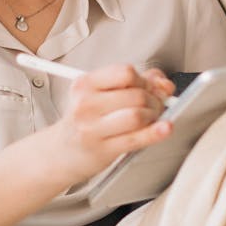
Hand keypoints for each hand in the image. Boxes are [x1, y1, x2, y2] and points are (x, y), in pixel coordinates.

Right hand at [56, 63, 175, 184]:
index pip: (125, 72)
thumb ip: (136, 83)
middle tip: (155, 106)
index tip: (147, 87)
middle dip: (154, 99)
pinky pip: (136, 138)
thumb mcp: (100, 95)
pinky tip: (164, 128)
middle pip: (136, 94)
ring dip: (153, 116)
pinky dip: (155, 133)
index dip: (143, 80)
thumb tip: (164, 83)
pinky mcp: (103, 149)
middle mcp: (86, 104)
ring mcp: (92, 128)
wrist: (60, 153)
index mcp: (85, 84)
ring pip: (137, 115)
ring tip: (152, 119)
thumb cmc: (84, 121)